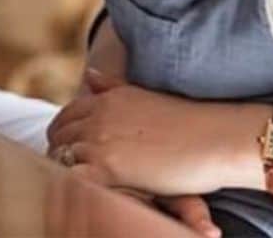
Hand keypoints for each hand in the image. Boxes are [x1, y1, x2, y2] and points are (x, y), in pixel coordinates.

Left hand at [47, 68, 269, 196]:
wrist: (214, 137)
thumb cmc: (189, 121)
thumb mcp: (143, 96)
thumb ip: (112, 88)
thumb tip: (90, 76)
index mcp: (106, 99)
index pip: (67, 116)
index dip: (62, 134)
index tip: (65, 149)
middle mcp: (98, 115)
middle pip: (59, 136)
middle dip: (57, 153)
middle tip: (62, 173)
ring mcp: (100, 140)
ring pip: (61, 157)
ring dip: (62, 172)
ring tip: (68, 189)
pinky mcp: (108, 167)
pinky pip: (73, 177)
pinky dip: (71, 186)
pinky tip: (78, 196)